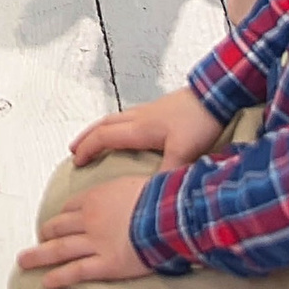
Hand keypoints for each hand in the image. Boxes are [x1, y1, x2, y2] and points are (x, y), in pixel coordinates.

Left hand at [18, 175, 156, 288]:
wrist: (170, 214)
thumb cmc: (162, 197)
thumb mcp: (138, 184)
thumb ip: (129, 192)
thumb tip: (138, 194)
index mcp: (97, 197)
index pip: (72, 206)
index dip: (63, 215)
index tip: (58, 222)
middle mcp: (90, 219)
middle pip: (60, 226)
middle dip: (46, 233)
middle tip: (38, 238)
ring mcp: (96, 242)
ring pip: (60, 249)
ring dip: (39, 255)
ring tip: (24, 261)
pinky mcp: (106, 264)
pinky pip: (77, 271)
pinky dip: (59, 277)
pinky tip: (46, 282)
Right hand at [68, 87, 223, 168]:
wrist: (215, 95)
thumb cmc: (199, 120)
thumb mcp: (183, 151)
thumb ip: (167, 172)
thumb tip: (153, 193)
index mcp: (139, 128)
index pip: (104, 137)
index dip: (87, 149)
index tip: (76, 162)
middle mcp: (138, 117)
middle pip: (103, 125)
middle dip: (86, 138)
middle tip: (74, 150)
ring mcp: (148, 111)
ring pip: (114, 119)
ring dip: (99, 130)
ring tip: (93, 140)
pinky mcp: (158, 109)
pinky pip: (127, 117)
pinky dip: (116, 124)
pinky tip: (124, 130)